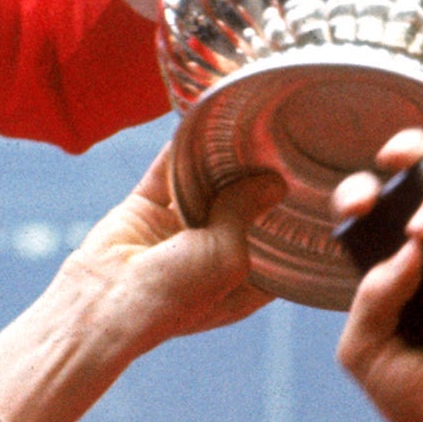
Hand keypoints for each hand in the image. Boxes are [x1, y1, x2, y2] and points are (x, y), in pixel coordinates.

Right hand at [0, 144, 276, 421]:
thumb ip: (247, 212)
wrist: (105, 301)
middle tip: (287, 143)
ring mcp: (180, 229)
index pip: (278, 245)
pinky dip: (182, 148)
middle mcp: (213, 253)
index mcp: (242, 280)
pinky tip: (202, 121)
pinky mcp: (148, 207)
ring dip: (221, 159)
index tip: (317, 186)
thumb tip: (272, 182)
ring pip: (206, 185)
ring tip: (248, 124)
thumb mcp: (228, 255)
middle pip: (243, 208)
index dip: (294, 218)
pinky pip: (168, 170)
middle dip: (259, 181)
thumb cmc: (174, 295)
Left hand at [333, 135, 422, 421]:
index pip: (384, 199)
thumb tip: (403, 250)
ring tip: (420, 234)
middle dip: (415, 148)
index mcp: (398, 259)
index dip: (366, 186)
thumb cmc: (413, 394)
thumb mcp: (365, 350)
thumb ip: (372, 299)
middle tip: (393, 165)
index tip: (355, 202)